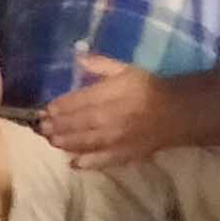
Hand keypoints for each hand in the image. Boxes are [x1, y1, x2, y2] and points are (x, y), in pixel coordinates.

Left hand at [39, 53, 176, 170]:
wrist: (178, 112)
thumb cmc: (149, 87)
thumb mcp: (126, 69)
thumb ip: (101, 64)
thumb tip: (78, 57)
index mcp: (112, 94)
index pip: (80, 101)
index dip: (61, 106)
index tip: (46, 109)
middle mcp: (112, 118)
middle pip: (79, 123)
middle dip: (57, 126)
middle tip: (41, 127)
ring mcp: (118, 138)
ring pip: (87, 142)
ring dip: (66, 142)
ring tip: (51, 140)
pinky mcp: (126, 154)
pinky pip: (104, 161)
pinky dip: (88, 163)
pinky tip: (73, 163)